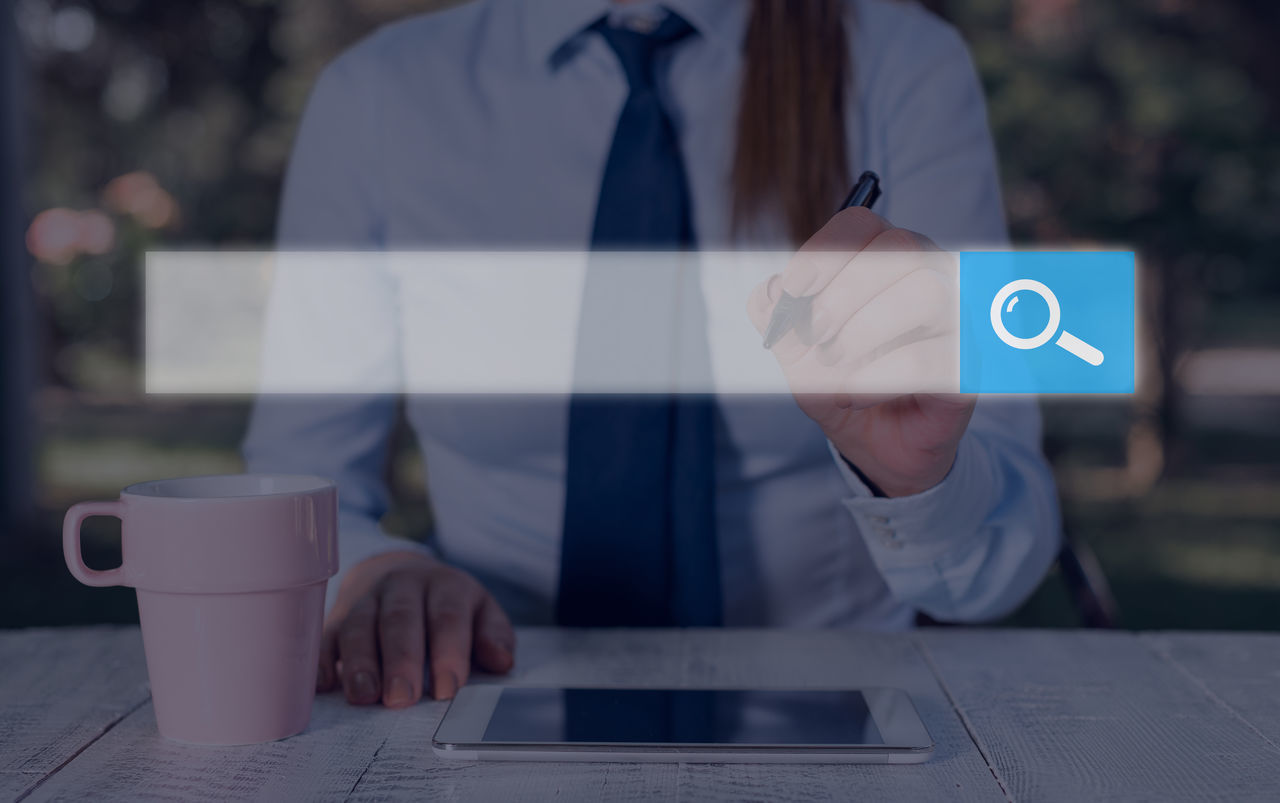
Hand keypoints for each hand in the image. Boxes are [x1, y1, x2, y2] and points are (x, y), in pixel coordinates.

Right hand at [318, 551, 514, 706]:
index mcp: (444, 585)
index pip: (447, 616)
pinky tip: (322, 685)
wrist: (398, 573)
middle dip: (400, 660)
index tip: (446, 689)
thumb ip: (494, 635)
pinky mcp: (336, 617)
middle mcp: (402, 586)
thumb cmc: (446, 605)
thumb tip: (501, 661)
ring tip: (363, 696)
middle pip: (400, 620)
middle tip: (401, 698)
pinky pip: (324, 635)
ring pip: (359, 626)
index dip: (447, 652)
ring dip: (359, 663)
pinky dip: (320, 660)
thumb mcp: (480, 610)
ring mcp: (366, 600)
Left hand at [747, 207, 974, 496]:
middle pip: (898, 247)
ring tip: (836, 363)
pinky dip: (882, 375)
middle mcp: (930, 275)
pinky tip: (859, 392)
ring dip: (865, 330)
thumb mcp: (796, 350)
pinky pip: (932, 355)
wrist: (877, 444)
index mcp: (884, 258)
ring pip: (925, 291)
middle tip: (814, 335)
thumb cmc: (843, 380)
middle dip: (842, 293)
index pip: (861, 223)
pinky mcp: (970, 366)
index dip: (823, 251)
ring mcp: (958, 318)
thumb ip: (776, 315)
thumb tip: (770, 291)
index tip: (794, 290)